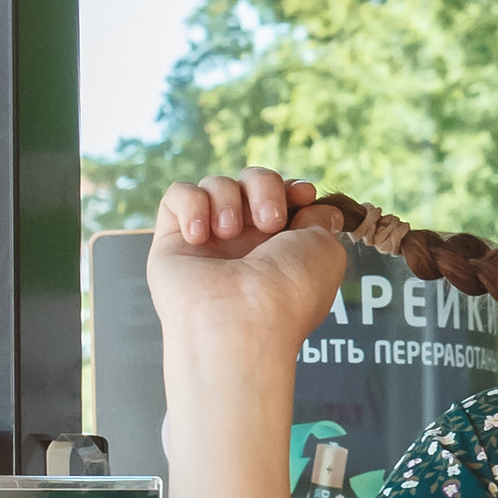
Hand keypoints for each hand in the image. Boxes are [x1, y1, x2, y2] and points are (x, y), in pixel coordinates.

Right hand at [146, 167, 349, 368]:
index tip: (303, 195)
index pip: (283, 195)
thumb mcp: (325, 249)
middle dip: (263, 187)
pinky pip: (177, 194)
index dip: (292, 188)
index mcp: (282, 244)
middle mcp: (245, 241)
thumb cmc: (289, 290)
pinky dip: (190, 204)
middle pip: (251, 179)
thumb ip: (321, 220)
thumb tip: (314, 205)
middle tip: (269, 221)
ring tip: (229, 233)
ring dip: (227, 198)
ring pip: (215, 183)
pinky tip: (198, 235)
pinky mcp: (172, 240)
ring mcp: (208, 240)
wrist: (242, 318)